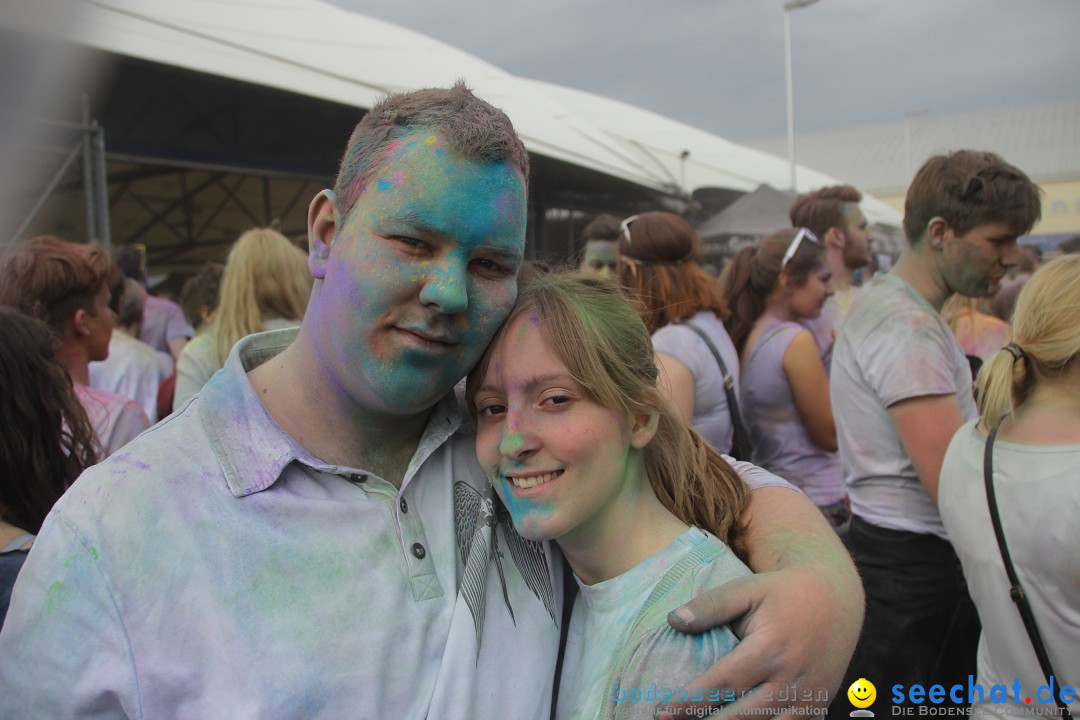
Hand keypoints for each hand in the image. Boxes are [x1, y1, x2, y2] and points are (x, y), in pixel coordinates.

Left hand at [655, 485, 863, 718]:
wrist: (836, 600)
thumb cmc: (781, 593)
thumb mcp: (746, 590)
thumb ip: (710, 606)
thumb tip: (672, 621)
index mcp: (770, 649)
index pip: (721, 684)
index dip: (689, 702)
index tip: (661, 711)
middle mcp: (792, 680)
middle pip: (741, 717)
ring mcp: (808, 700)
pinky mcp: (817, 710)